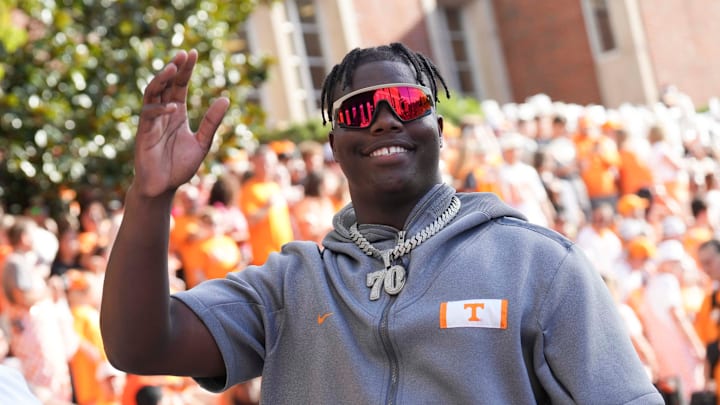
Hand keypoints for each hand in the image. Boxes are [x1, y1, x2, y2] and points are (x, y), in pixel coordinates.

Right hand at [133, 49, 229, 197]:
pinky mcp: (144, 133)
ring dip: (161, 80)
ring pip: (152, 93)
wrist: (163, 187)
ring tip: (173, 68)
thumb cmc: (180, 166)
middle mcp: (163, 113)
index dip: (185, 70)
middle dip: (174, 68)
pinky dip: (160, 110)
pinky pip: (149, 115)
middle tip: (184, 54)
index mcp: (177, 113)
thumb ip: (212, 122)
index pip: (180, 85)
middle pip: (166, 84)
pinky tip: (174, 108)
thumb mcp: (202, 143)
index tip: (192, 53)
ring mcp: (152, 122)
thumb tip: (225, 99)